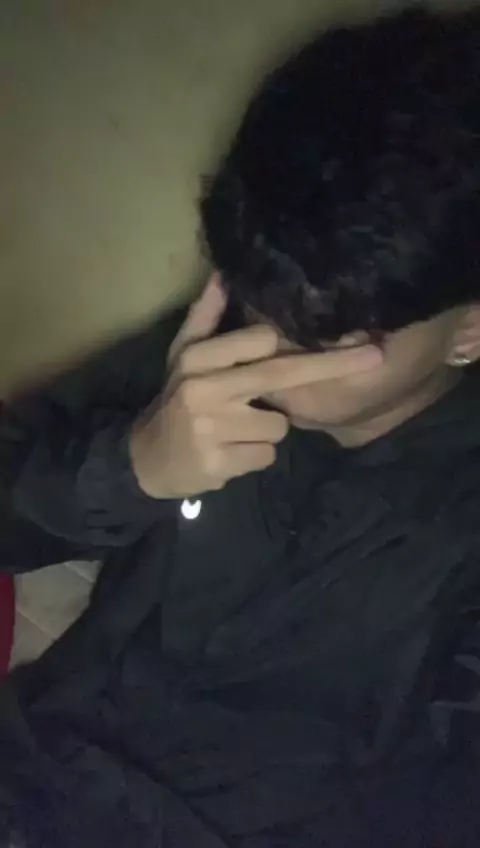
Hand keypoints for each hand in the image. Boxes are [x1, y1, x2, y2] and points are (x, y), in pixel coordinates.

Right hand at [130, 275, 380, 499]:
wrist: (147, 458)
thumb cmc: (176, 399)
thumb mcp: (182, 355)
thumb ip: (205, 316)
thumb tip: (223, 273)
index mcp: (197, 359)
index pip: (261, 341)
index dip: (284, 345)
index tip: (311, 342)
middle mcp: (204, 388)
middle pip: (282, 374)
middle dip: (334, 365)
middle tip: (376, 356)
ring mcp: (212, 428)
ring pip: (279, 426)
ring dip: (265, 430)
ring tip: (235, 430)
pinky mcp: (219, 464)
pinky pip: (267, 455)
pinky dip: (256, 456)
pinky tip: (230, 452)